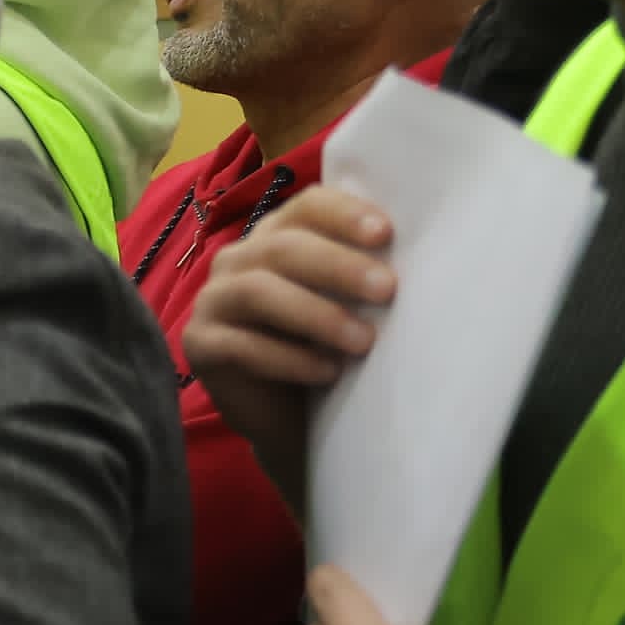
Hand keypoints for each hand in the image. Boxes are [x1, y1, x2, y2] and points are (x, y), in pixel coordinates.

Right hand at [183, 184, 393, 499]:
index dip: (344, 214)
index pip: (306, 206)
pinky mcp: (199, 344)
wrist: (290, 418)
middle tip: (387, 290)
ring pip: (258, 291)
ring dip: (316, 314)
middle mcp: (238, 260)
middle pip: (283, 247)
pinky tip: (327, 373)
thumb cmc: (327, 349)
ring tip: (363, 342)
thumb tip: (425, 256)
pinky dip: (289, 358)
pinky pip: (241, 344)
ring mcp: (212, 300)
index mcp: (277, 236)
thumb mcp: (349, 306)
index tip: (386, 233)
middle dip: (338, 266)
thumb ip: (365, 277)